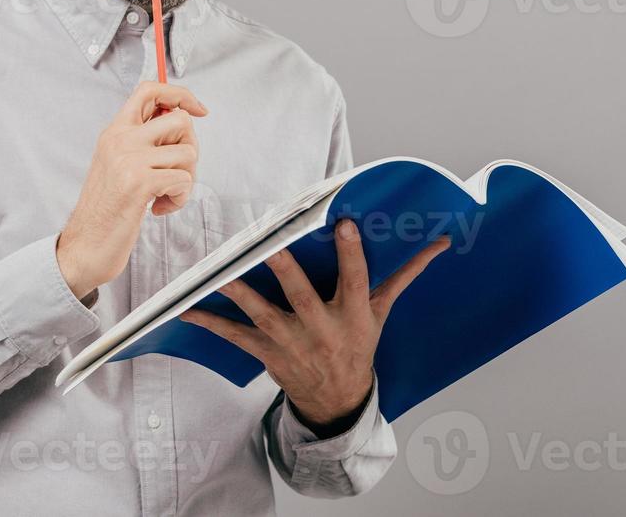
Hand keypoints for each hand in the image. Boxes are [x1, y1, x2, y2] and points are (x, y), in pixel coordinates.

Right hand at [56, 81, 207, 299]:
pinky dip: (179, 198)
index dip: (180, 94)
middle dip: (190, 147)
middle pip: (180, 119)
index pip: (149, 91)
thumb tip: (182, 122)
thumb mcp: (117, 164)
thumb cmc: (105, 210)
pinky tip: (159, 208)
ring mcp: (129, 158)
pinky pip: (184, 179)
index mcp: (114, 131)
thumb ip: (143, 142)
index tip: (198, 109)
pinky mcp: (139, 182)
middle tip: (177, 171)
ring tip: (164, 195)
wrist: (84, 246)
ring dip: (186, 179)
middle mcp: (120, 139)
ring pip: (188, 151)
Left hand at [178, 218, 450, 431]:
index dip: (352, 253)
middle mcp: (321, 328)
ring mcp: (291, 342)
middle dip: (286, 270)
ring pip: (263, 313)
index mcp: (352, 314)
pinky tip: (187, 306)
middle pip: (302, 295)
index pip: (355, 279)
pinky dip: (210, 321)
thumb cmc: (358, 345)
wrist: (337, 401)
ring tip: (219, 270)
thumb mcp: (382, 312)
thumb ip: (405, 274)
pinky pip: (235, 335)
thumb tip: (438, 244)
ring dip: (240, 292)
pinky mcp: (267, 352)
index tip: (344, 224)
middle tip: (270, 243)